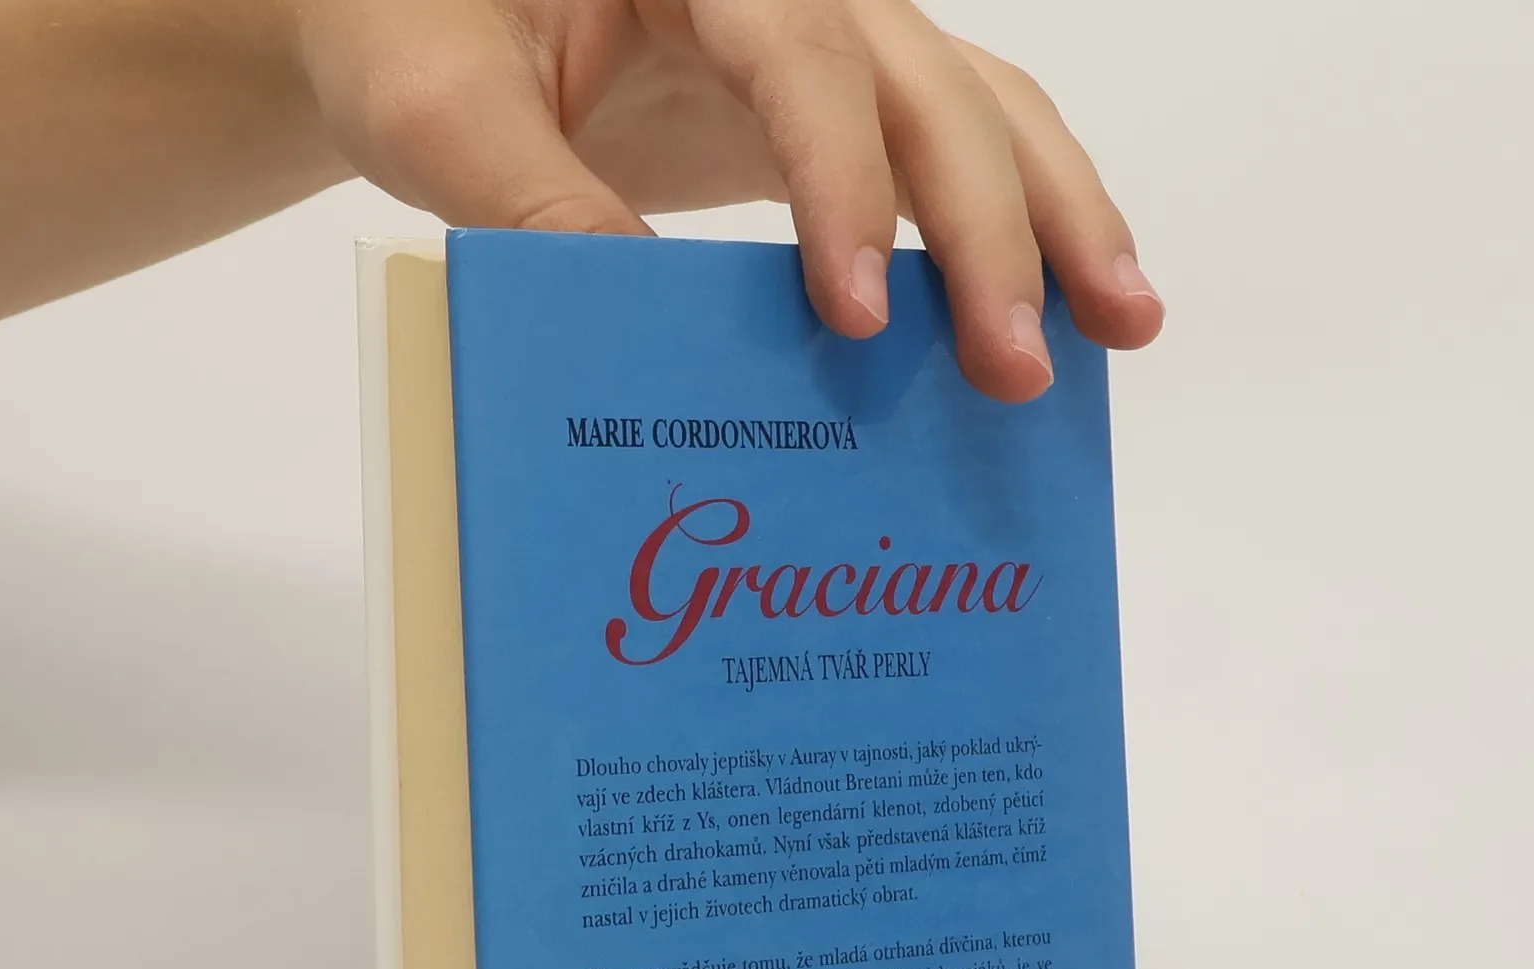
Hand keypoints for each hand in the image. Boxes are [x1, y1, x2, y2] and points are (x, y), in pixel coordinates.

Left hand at [295, 0, 1164, 400]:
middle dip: (992, 230)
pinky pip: (946, 151)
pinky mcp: (829, 107)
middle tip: (1017, 368)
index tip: (857, 316)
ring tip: (1125, 327)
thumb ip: (526, 197)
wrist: (417, 12)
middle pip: (930, 83)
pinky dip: (1013, 225)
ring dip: (1059, 217)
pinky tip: (1065, 308)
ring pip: (977, 105)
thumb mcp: (430, 103)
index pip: (802, 54)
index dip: (843, 184)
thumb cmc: (408, 25)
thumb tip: (648, 329)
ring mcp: (822, 38)